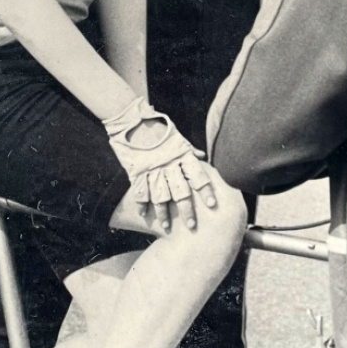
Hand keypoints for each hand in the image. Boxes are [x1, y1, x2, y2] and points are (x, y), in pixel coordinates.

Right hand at [103, 98, 216, 229]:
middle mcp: (169, 164)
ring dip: (163, 213)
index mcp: (182, 155)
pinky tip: (144, 214)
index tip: (212, 205)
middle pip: (180, 191)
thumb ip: (190, 150)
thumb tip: (202, 156)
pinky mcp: (136, 171)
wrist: (133, 121)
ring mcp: (152, 169)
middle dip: (186, 210)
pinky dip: (141, 204)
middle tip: (191, 226)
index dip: (205, 191)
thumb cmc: (159, 129)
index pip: (197, 175)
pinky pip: (140, 191)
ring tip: (167, 226)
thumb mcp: (178, 137)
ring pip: (160, 196)